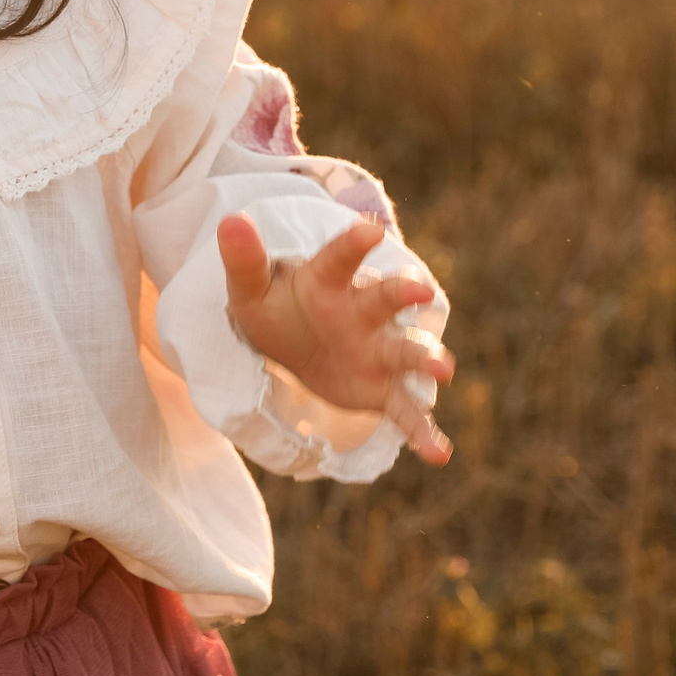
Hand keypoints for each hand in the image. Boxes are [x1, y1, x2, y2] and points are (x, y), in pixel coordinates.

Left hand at [218, 211, 455, 464]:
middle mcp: (360, 311)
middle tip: (422, 291)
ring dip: (426, 357)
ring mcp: (375, 349)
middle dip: (403, 294)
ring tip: (444, 370)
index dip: (353, 244)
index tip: (370, 231)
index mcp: (327, 281)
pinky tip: (439, 453)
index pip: (339, 259)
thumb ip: (245, 260)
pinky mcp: (380, 388)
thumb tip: (231, 221)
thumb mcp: (251, 288)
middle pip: (385, 299)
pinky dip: (423, 430)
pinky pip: (404, 409)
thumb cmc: (275, 306)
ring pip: (405, 350)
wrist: (290, 343)